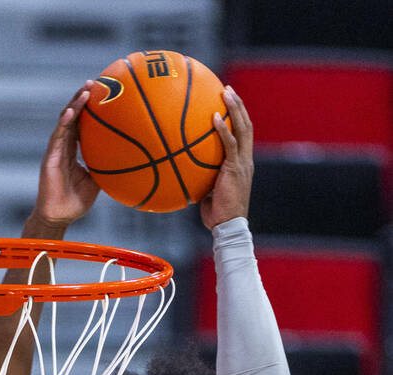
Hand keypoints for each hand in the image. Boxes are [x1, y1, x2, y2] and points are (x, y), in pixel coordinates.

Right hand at [26, 84, 100, 236]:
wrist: (59, 216)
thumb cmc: (76, 202)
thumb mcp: (97, 182)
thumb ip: (106, 168)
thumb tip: (127, 161)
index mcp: (73, 150)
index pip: (81, 124)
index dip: (88, 108)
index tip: (100, 93)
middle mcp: (64, 146)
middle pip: (72, 116)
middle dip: (81, 98)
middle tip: (94, 82)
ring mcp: (56, 150)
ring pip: (65, 121)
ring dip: (74, 105)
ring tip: (85, 90)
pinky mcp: (50, 157)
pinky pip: (58, 136)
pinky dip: (65, 123)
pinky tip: (72, 112)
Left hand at [199, 86, 253, 229]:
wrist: (228, 225)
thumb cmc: (217, 214)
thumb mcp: (210, 192)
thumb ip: (204, 180)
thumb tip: (187, 174)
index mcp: (243, 164)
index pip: (244, 136)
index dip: (239, 118)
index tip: (229, 103)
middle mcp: (246, 160)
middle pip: (246, 125)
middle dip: (238, 106)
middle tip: (228, 90)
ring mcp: (242, 163)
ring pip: (242, 129)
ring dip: (235, 109)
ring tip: (225, 93)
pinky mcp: (234, 169)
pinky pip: (230, 145)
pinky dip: (223, 130)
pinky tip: (214, 118)